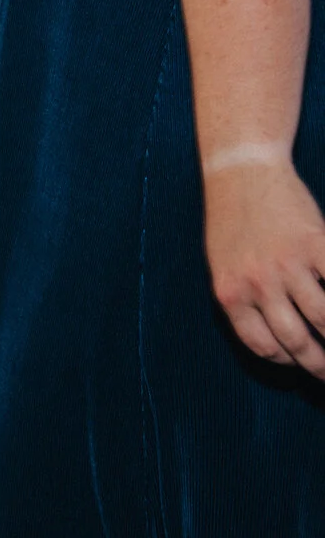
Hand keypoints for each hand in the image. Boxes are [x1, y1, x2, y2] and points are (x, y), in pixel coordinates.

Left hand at [205, 154, 324, 377]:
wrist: (242, 172)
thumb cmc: (233, 222)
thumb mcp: (223, 266)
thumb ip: (245, 301)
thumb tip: (276, 342)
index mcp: (230, 293)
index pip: (263, 346)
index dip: (288, 361)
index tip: (302, 364)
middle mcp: (257, 283)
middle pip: (297, 341)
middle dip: (321, 366)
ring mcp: (288, 263)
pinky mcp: (315, 243)